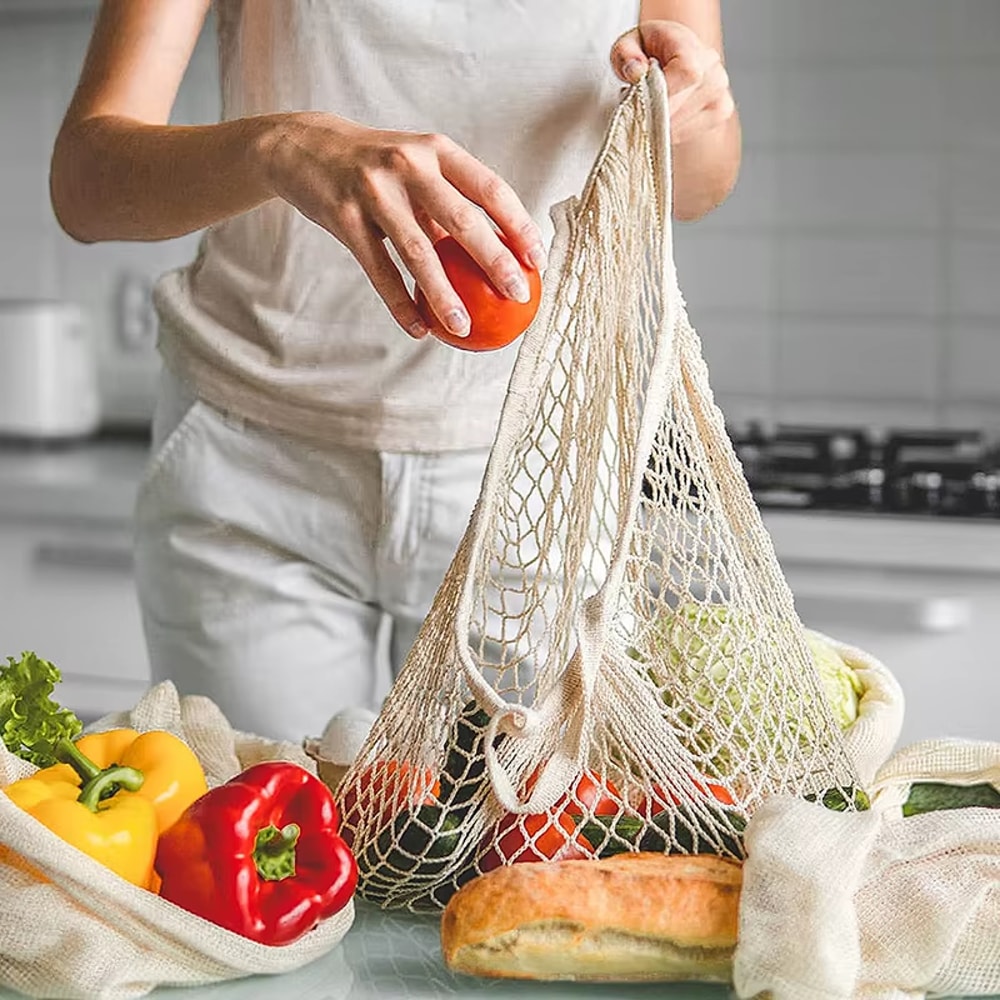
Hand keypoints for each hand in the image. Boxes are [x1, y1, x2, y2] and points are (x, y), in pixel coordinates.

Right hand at [261, 114, 546, 339]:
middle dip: (495, 261)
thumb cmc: (375, 167)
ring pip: (418, 252)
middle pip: (462, 220)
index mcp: (437, 151)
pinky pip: (379, 269)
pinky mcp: (344, 217)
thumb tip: (500, 255)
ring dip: (444, 295)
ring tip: (464, 328)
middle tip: (517, 296)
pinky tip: (419, 328)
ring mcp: (373, 190)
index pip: (491, 189)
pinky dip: (400, 303)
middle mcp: (409, 164)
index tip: (538, 261)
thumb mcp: (416, 168)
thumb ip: (450, 204)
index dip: (519, 226)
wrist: (302, 148)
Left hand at [610, 21, 734, 145]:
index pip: (687, 72)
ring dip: (662, 123)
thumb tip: (637, 72)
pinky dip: (674, 131)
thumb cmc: (645, 51)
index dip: (663, 94)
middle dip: (655, 114)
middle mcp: (711, 64)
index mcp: (688, 42)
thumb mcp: (625, 45)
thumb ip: (625, 55)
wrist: (666, 56)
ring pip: (685, 120)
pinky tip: (665, 120)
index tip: (641, 102)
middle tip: (638, 112)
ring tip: (651, 111)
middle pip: (684, 102)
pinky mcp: (721, 109)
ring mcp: (720, 88)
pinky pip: (693, 131)